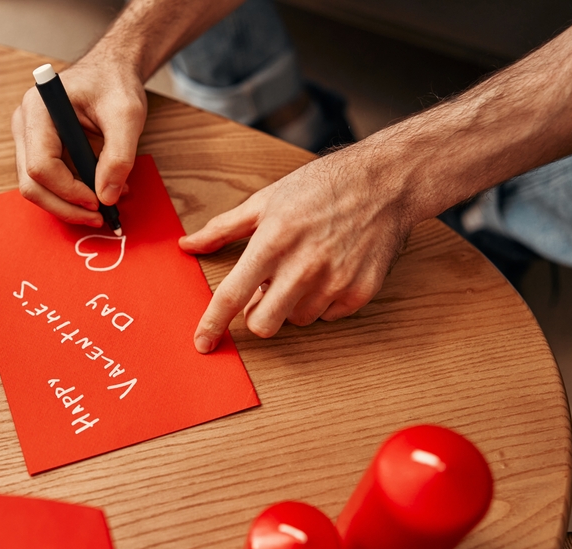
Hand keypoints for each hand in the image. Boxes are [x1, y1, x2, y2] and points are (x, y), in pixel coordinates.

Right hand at [11, 56, 147, 226]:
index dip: (68, 190)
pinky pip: (49, 183)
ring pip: (38, 189)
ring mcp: (29, 139)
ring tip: (106, 204)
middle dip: (65, 206)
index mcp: (39, 110)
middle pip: (32, 184)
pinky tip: (99, 193)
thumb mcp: (127, 115)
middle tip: (99, 217)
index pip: (41, 165)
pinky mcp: (40, 151)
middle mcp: (25, 125)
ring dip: (70, 204)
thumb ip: (119, 156)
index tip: (98, 201)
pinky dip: (73, 195)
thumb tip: (107, 196)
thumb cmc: (115, 83)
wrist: (111, 71)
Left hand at [179, 150, 413, 351]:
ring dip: (292, 304)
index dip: (213, 323)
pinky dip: (322, 301)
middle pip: (263, 324)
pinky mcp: (360, 292)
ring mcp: (334, 282)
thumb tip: (186, 245)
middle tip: (267, 290)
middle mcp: (303, 266)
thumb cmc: (320, 187)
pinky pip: (327, 316)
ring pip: (296, 320)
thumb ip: (222, 228)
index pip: (232, 295)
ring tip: (304, 269)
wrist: (385, 182)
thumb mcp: (265, 201)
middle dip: (258, 315)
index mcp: (273, 242)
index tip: (203, 344)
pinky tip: (329, 271)